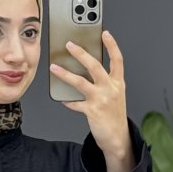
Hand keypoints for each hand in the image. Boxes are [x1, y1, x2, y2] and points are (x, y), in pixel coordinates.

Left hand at [49, 28, 129, 156]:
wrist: (117, 137)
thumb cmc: (114, 115)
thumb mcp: (115, 94)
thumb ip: (105, 81)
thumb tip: (87, 67)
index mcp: (118, 83)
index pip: (117, 60)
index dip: (112, 45)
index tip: (105, 33)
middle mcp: (110, 89)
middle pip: (95, 66)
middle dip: (81, 53)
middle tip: (69, 44)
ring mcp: (101, 99)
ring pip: (80, 82)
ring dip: (65, 74)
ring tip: (54, 68)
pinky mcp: (92, 111)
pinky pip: (75, 103)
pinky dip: (67, 100)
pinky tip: (61, 98)